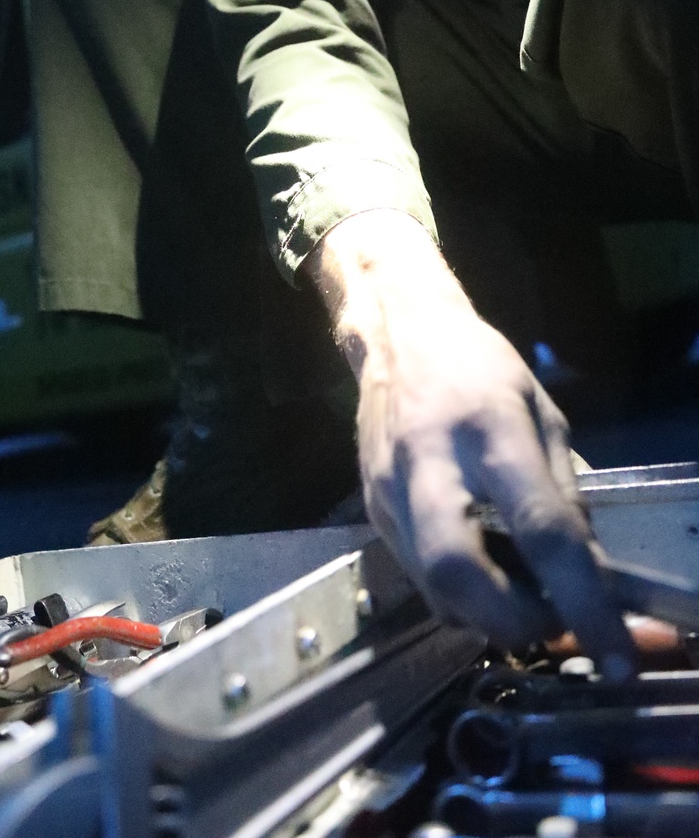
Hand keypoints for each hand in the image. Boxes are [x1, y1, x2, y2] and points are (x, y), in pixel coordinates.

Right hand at [319, 213, 633, 673]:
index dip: (582, 601)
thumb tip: (588, 576)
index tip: (616, 655)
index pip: (540, 528)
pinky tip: (486, 575)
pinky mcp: (371, 512)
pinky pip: (420, 580)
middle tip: (554, 625)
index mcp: (488, 428)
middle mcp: (428, 462)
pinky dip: (462, 597)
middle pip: (459, 572)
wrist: (397, 334)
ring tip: (525, 600)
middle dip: (514, 621)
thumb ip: (564, 494)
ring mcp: (389, 491)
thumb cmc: (480, 368)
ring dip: (489, 618)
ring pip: (435, 590)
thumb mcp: (541, 413)